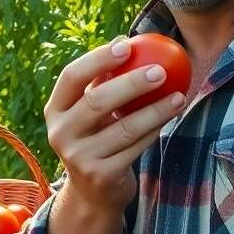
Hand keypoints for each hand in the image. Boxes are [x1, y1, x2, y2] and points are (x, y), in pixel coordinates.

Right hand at [44, 36, 186, 213]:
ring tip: (179, 95)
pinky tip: (171, 116)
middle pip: (97, 101)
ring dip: (156, 110)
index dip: (98, 58)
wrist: (92, 193)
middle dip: (132, 83)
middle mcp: (60, 133)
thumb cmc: (96, 137)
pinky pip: (136, 147)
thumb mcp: (90, 113)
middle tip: (161, 70)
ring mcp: (79, 158)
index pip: (72, 77)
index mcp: (54, 110)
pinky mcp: (101, 176)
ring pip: (124, 128)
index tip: (127, 44)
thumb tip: (127, 40)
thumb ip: (101, 82)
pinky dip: (155, 130)